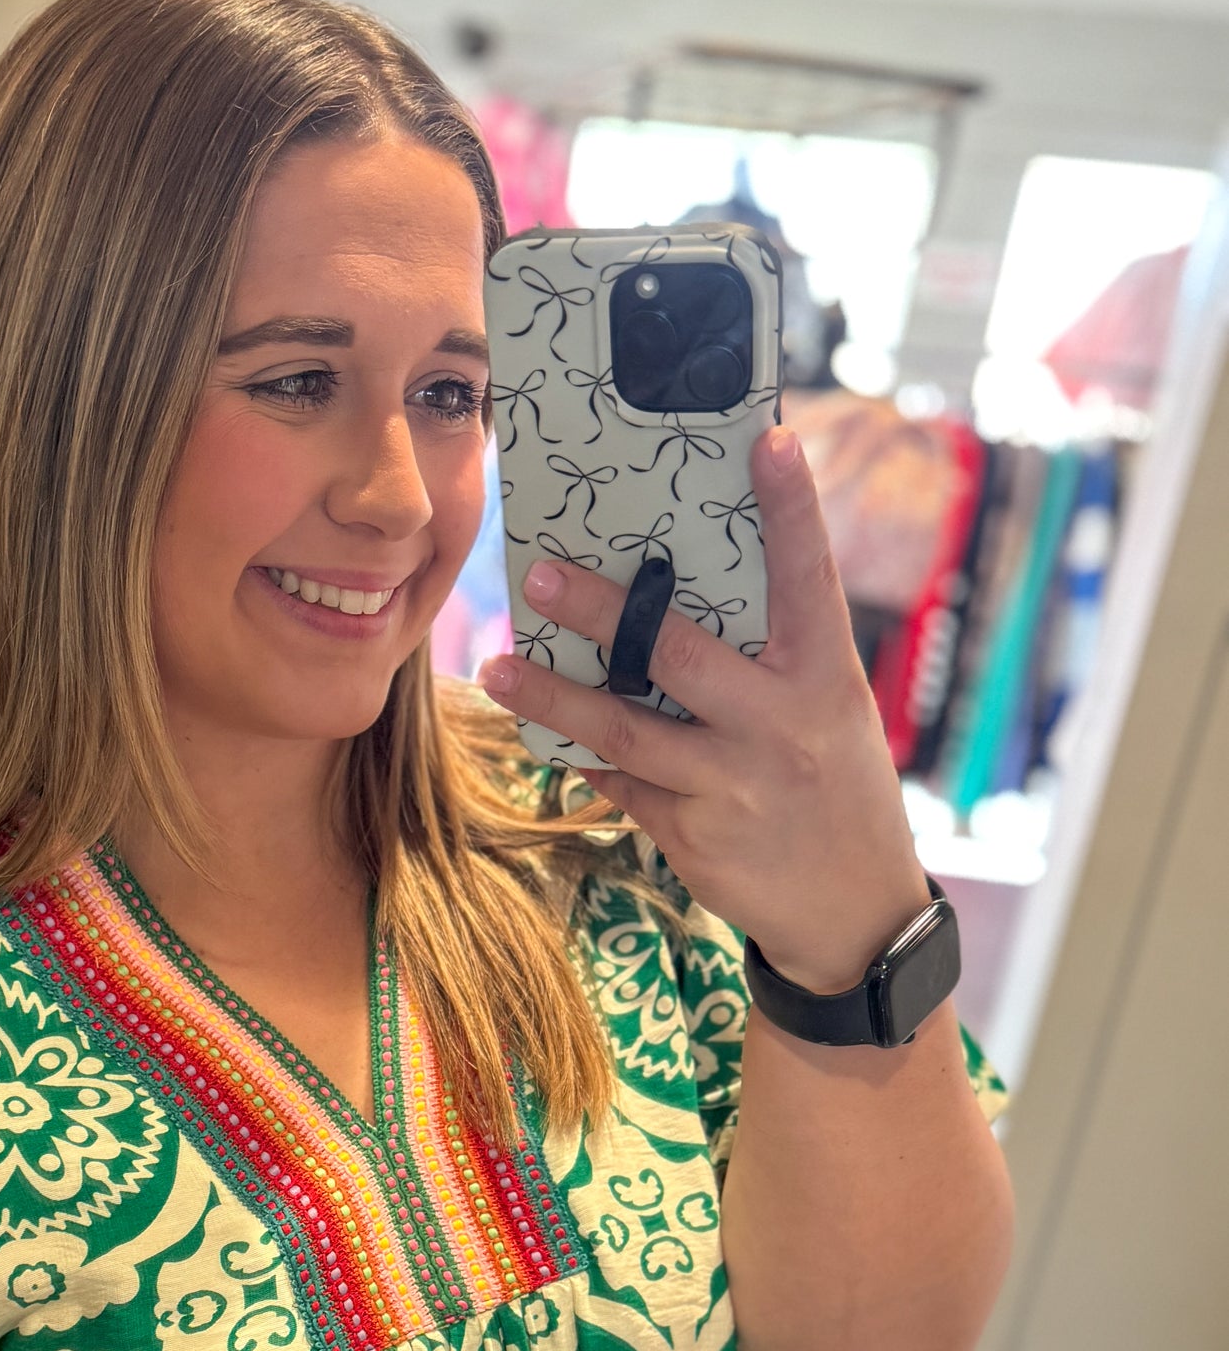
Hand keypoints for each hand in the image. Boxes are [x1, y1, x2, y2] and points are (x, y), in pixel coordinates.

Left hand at [479, 425, 930, 994]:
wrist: (854, 910)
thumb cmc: (835, 785)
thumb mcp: (828, 711)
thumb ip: (772, 659)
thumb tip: (686, 592)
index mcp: (823, 678)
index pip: (808, 578)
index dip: (792, 508)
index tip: (768, 441)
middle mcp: (777, 726)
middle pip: (677, 656)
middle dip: (603, 614)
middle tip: (538, 576)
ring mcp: (730, 785)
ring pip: (623, 732)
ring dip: (551, 699)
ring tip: (496, 667)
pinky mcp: (691, 835)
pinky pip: (622, 783)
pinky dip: (584, 755)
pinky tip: (549, 734)